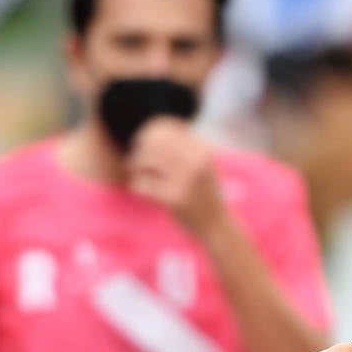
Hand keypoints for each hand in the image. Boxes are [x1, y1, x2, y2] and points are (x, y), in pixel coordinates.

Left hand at [126, 117, 227, 236]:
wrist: (216, 225)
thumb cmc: (203, 193)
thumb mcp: (201, 163)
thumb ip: (183, 145)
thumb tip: (152, 126)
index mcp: (202, 148)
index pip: (165, 127)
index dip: (148, 132)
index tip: (141, 143)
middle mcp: (196, 161)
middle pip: (153, 142)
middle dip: (139, 151)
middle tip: (134, 164)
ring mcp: (186, 180)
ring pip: (145, 160)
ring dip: (135, 168)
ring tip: (137, 175)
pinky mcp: (174, 199)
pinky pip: (142, 184)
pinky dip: (137, 186)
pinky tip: (142, 190)